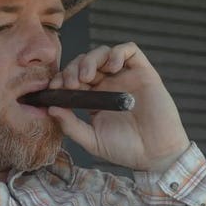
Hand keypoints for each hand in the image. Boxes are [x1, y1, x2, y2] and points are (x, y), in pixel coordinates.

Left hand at [46, 42, 189, 172]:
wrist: (156, 155)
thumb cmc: (126, 150)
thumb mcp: (92, 140)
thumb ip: (71, 125)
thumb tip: (50, 108)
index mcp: (94, 98)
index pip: (72, 78)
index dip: (61, 79)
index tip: (55, 89)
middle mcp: (109, 84)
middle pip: (85, 62)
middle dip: (73, 68)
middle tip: (71, 84)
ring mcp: (126, 77)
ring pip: (104, 52)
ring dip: (91, 59)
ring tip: (87, 76)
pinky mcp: (144, 73)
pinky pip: (130, 51)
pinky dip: (117, 53)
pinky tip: (112, 68)